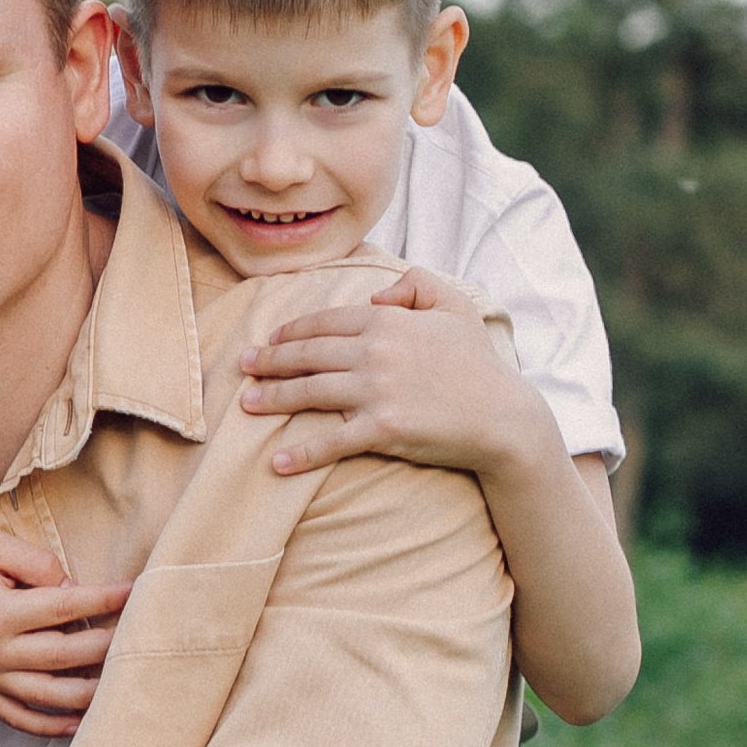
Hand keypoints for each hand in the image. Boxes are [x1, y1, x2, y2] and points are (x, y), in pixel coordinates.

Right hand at [0, 531, 129, 735]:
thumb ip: (38, 563)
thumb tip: (74, 589)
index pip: (64, 609)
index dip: (104, 601)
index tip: (135, 593)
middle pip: (64, 656)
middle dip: (108, 647)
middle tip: (142, 635)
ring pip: (49, 697)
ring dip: (90, 694)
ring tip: (123, 682)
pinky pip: (20, 719)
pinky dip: (51, 726)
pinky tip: (80, 721)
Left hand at [239, 268, 541, 481]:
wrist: (503, 417)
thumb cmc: (478, 364)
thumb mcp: (454, 307)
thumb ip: (416, 283)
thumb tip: (374, 293)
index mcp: (387, 320)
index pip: (325, 322)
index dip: (292, 331)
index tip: (271, 339)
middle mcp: (375, 351)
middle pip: (308, 354)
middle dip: (270, 360)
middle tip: (244, 367)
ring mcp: (376, 391)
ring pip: (309, 392)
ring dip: (273, 398)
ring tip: (248, 405)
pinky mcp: (381, 430)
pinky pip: (330, 441)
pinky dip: (301, 454)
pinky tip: (276, 463)